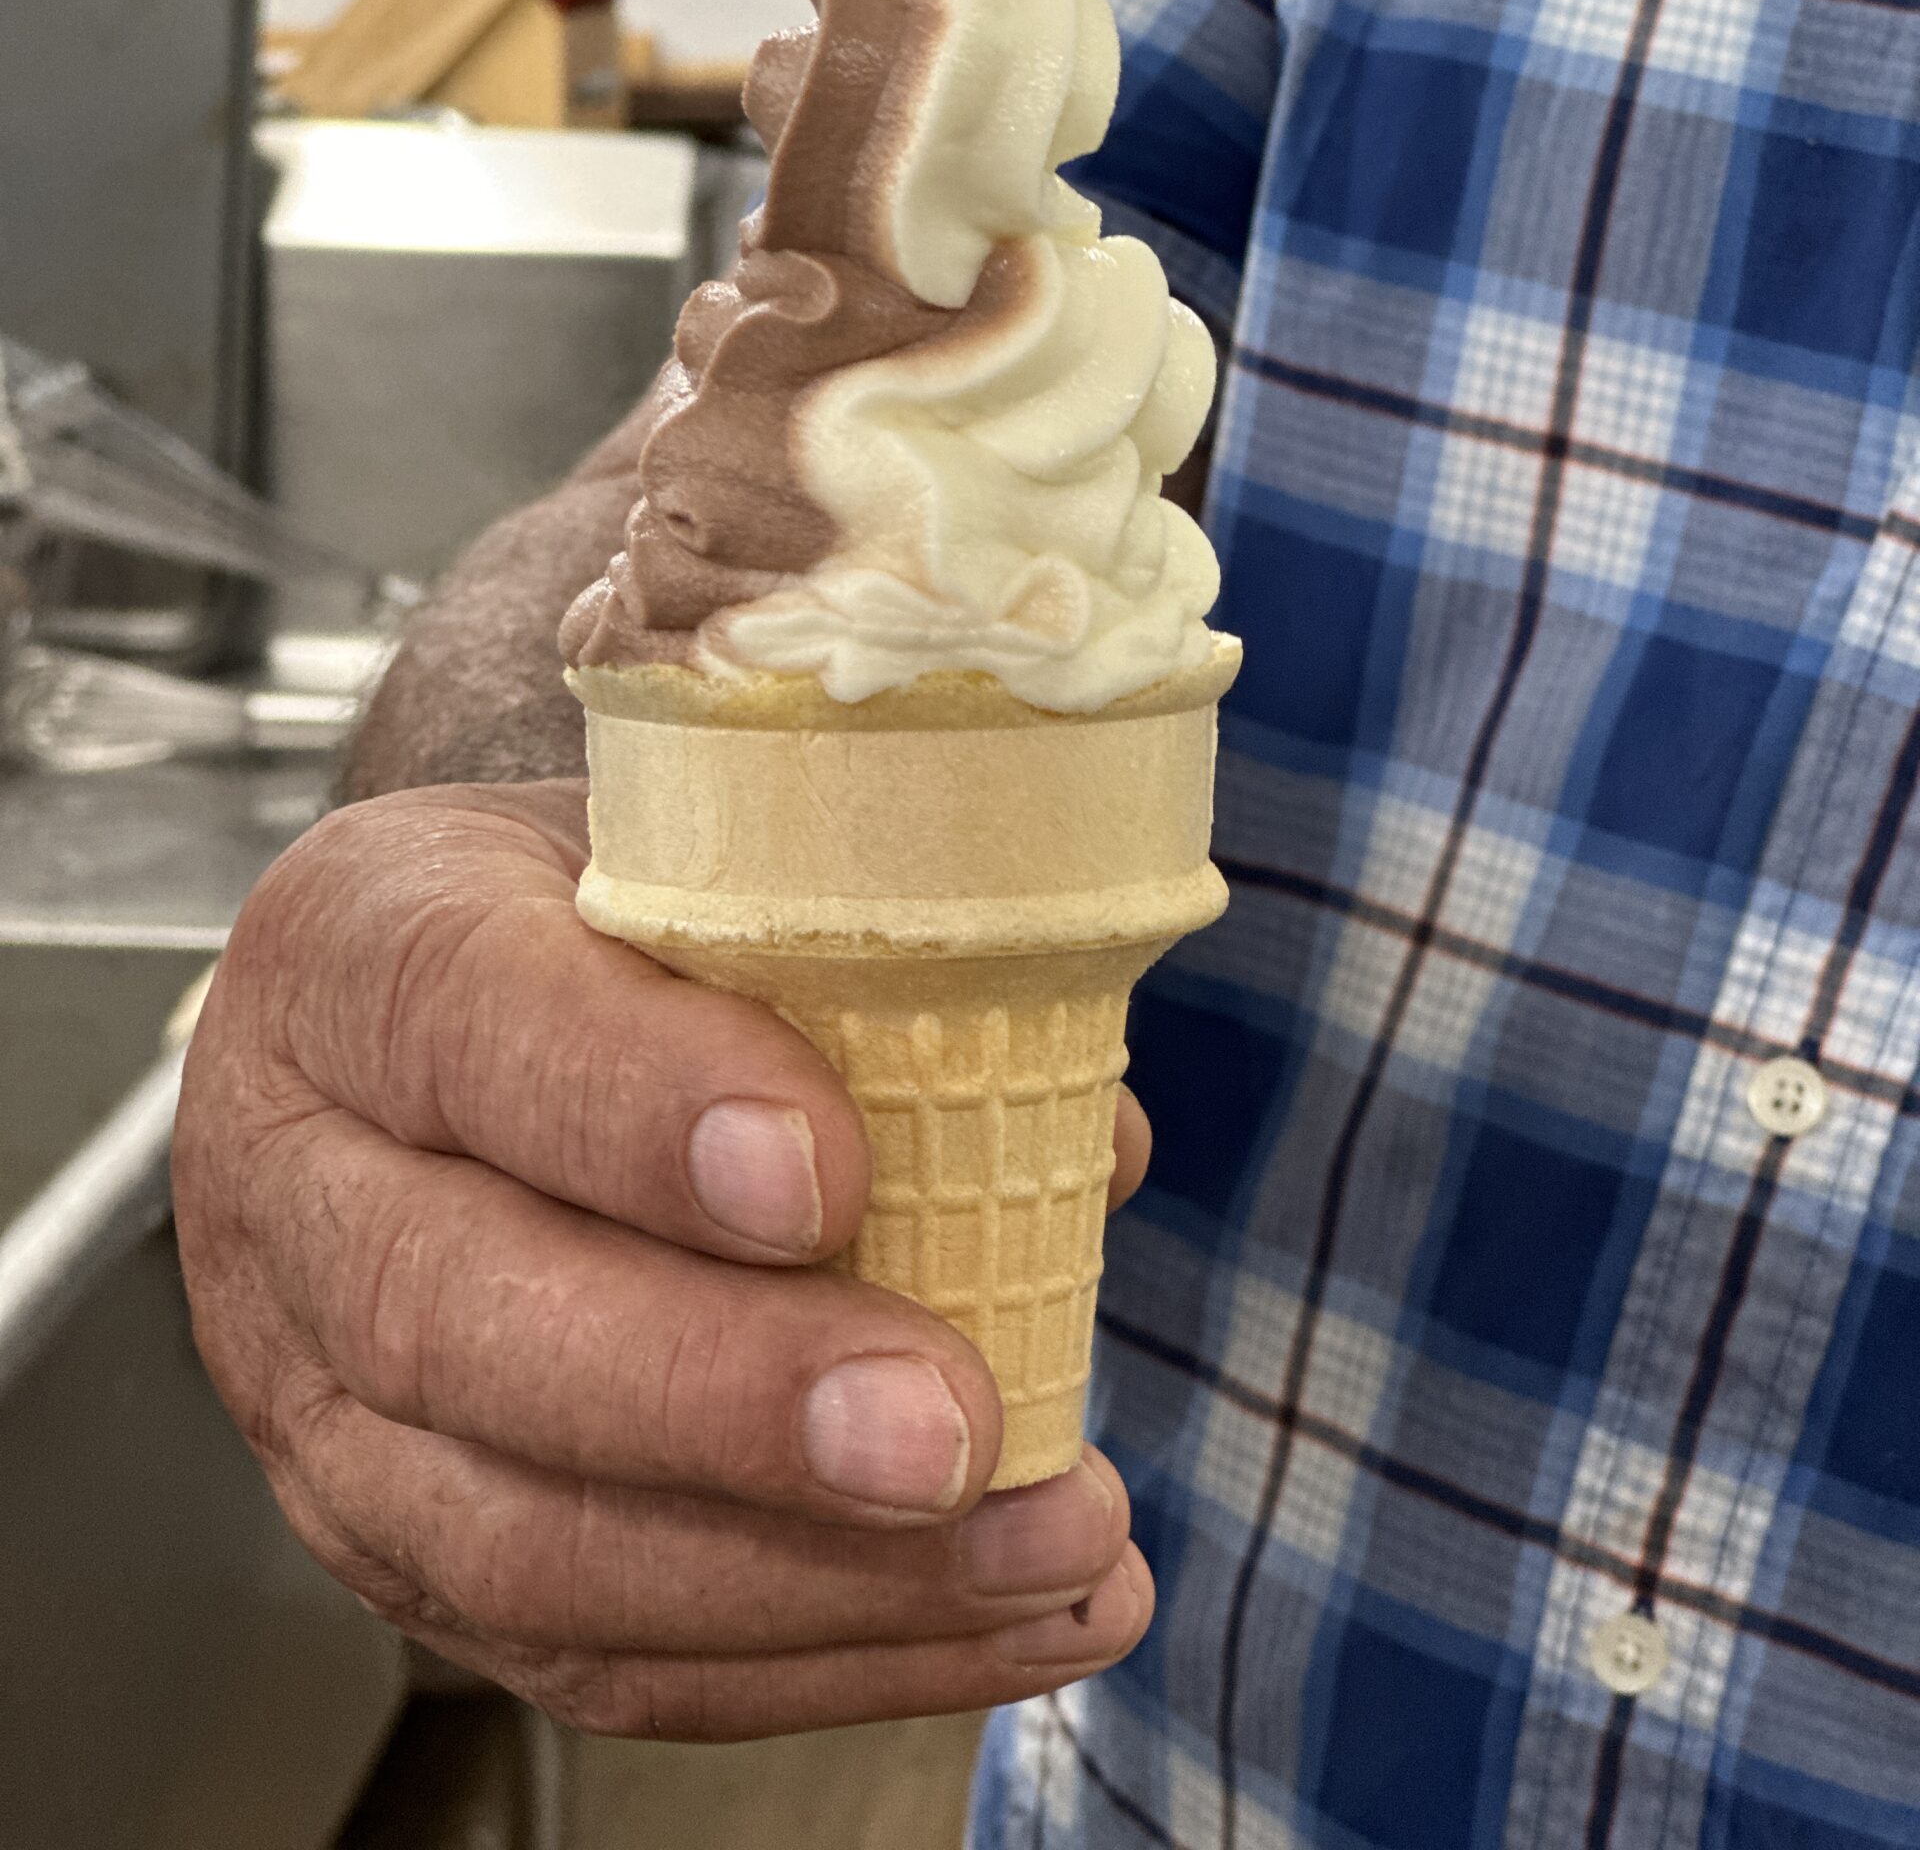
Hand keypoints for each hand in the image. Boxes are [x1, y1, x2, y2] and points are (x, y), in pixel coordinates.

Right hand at [173, 781, 1154, 1739]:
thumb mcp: (685, 853)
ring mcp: (318, 1399)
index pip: (461, 1016)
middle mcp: (291, 1184)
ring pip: (514, 1534)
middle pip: (450, 1316)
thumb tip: (1090, 1146)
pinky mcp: (404, 1548)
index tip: (826, 1168)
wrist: (432, 1027)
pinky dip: (811, 1656)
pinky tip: (991, 1620)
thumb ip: (854, 956)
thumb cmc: (582, 922)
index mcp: (353, 955)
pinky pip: (586, 1650)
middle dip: (718, 1396)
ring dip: (799, 1572)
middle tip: (946, 1425)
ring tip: (1037, 1541)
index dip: (635, 1104)